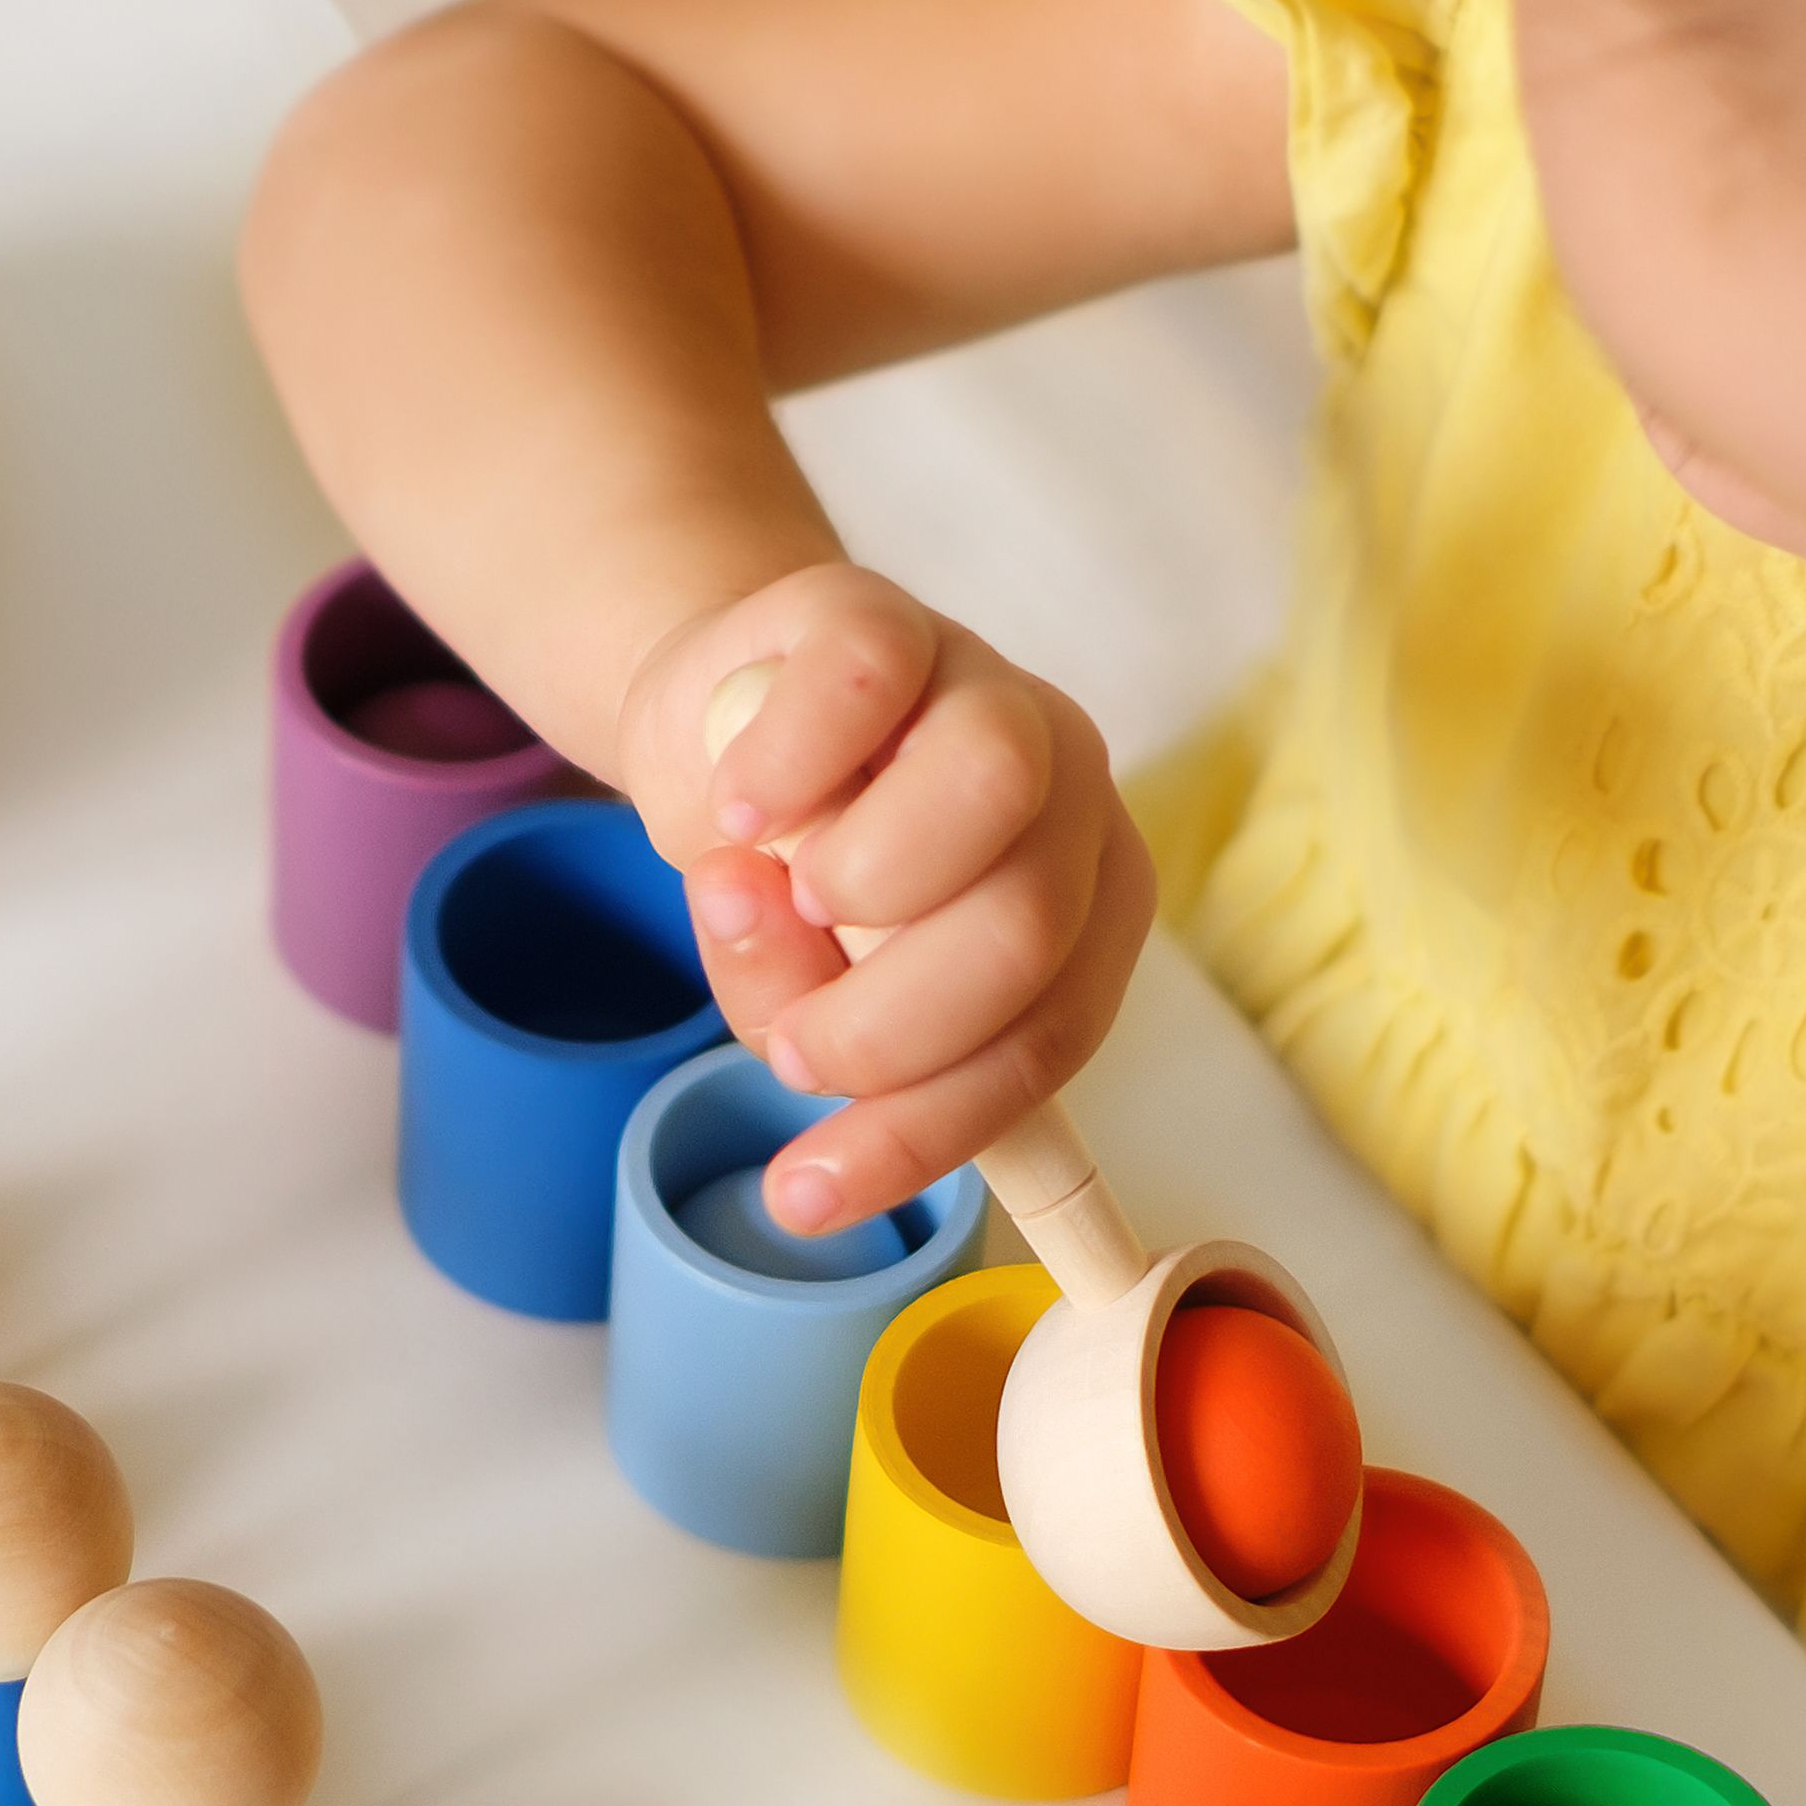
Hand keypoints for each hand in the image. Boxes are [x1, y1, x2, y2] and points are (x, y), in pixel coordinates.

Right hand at [608, 566, 1149, 1240]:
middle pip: (1028, 925)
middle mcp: (1067, 794)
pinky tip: (733, 815)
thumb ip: (799, 1007)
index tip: (806, 1193)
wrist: (723, 718)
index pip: (1048, 1036)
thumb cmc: (794, 873)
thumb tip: (778, 996)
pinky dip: (782, 769)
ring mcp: (987, 689)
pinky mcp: (885, 612)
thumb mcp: (800, 981)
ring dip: (865, 881)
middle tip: (790, 1045)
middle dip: (888, 1025)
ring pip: (992, 784)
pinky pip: (862, 683)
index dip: (927, 1130)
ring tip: (775, 904)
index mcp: (1082, 908)